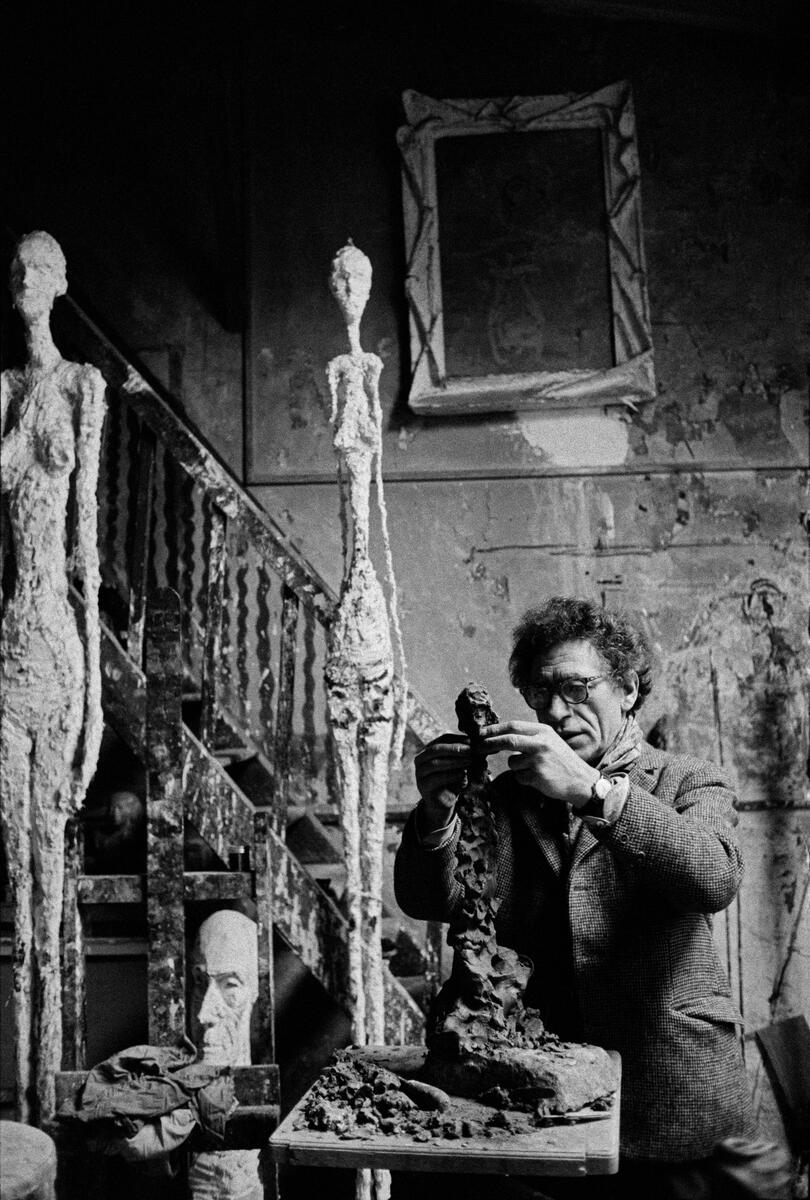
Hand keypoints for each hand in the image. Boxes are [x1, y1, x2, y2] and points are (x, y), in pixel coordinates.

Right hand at [414, 733, 470, 831]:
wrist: (444, 800)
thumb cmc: (453, 779)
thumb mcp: (461, 764)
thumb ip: (468, 754)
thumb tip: (483, 744)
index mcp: (429, 749)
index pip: (442, 739)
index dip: (457, 739)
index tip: (472, 742)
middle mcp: (420, 759)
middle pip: (436, 749)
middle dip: (454, 748)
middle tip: (470, 750)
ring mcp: (420, 773)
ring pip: (435, 763)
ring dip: (454, 761)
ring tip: (469, 761)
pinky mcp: (423, 786)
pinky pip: (436, 779)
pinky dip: (451, 775)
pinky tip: (463, 775)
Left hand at [480, 721, 599, 805]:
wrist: (582, 781)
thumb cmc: (563, 760)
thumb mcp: (550, 741)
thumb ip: (530, 736)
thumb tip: (502, 734)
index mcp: (543, 731)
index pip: (513, 726)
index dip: (494, 729)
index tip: (481, 732)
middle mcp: (541, 743)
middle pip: (508, 740)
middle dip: (490, 743)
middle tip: (477, 747)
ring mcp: (539, 760)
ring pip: (512, 762)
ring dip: (517, 767)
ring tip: (534, 769)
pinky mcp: (538, 776)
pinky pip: (519, 777)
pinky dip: (524, 779)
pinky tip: (539, 778)